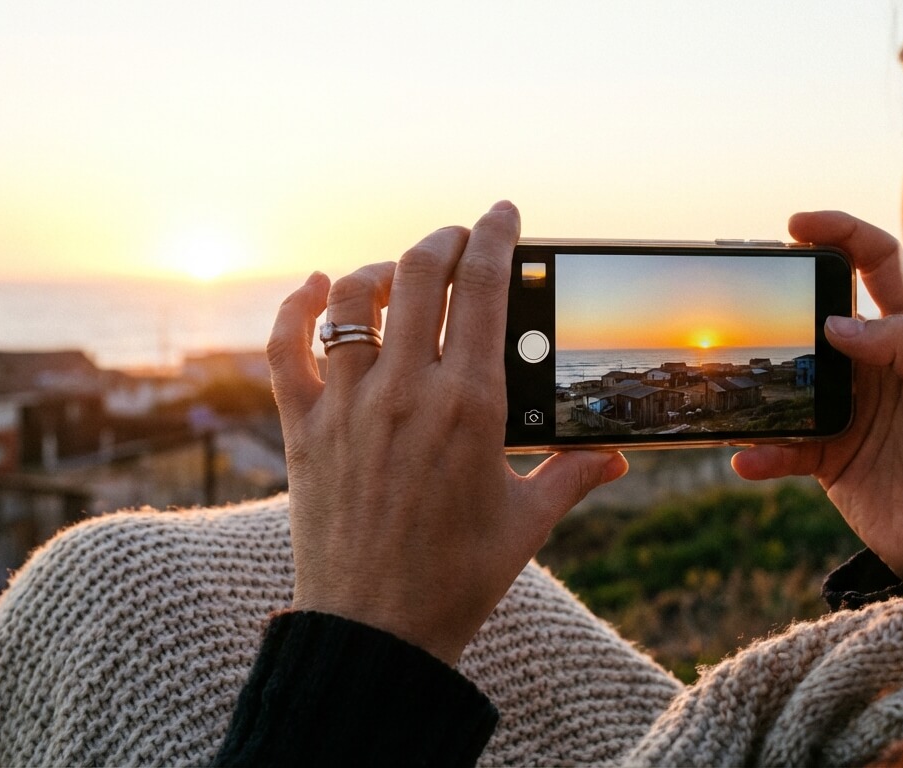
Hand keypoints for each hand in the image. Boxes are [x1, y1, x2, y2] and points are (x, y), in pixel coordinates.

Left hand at [266, 201, 627, 664]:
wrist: (376, 633)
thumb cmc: (458, 581)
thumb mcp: (527, 524)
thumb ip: (573, 476)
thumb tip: (616, 458)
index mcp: (470, 405)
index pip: (484, 289)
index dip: (495, 237)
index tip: (503, 212)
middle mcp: (405, 391)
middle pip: (419, 275)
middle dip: (444, 241)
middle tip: (459, 238)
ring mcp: (347, 406)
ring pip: (352, 299)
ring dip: (380, 270)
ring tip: (400, 273)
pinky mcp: (303, 429)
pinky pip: (286, 348)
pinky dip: (295, 308)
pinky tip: (313, 287)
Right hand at [731, 211, 902, 577]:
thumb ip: (902, 346)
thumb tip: (835, 324)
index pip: (878, 264)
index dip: (841, 235)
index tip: (797, 226)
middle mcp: (874, 364)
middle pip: (819, 315)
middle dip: (783, 298)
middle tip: (750, 288)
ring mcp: (847, 408)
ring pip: (790, 381)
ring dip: (760, 382)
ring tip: (728, 378)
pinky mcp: (829, 457)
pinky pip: (785, 449)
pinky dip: (762, 454)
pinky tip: (748, 458)